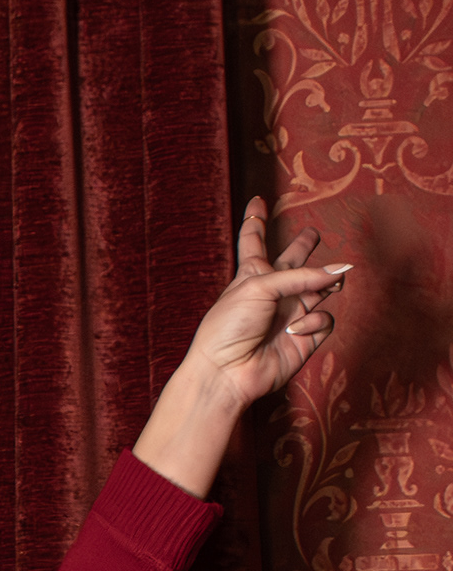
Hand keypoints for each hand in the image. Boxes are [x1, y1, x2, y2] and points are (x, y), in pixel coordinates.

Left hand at [178, 196, 349, 410]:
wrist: (227, 371)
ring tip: (334, 281)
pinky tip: (296, 329)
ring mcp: (290, 314)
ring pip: (320, 288)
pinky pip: (324, 320)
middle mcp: (273, 292)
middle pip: (294, 262)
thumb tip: (342, 269)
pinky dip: (315, 321)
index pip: (254, 239)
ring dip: (327, 283)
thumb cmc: (229, 326)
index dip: (256, 218)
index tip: (257, 199)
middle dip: (304, 248)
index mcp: (252, 274)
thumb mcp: (259, 286)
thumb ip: (301, 275)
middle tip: (314, 234)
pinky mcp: (305, 337)